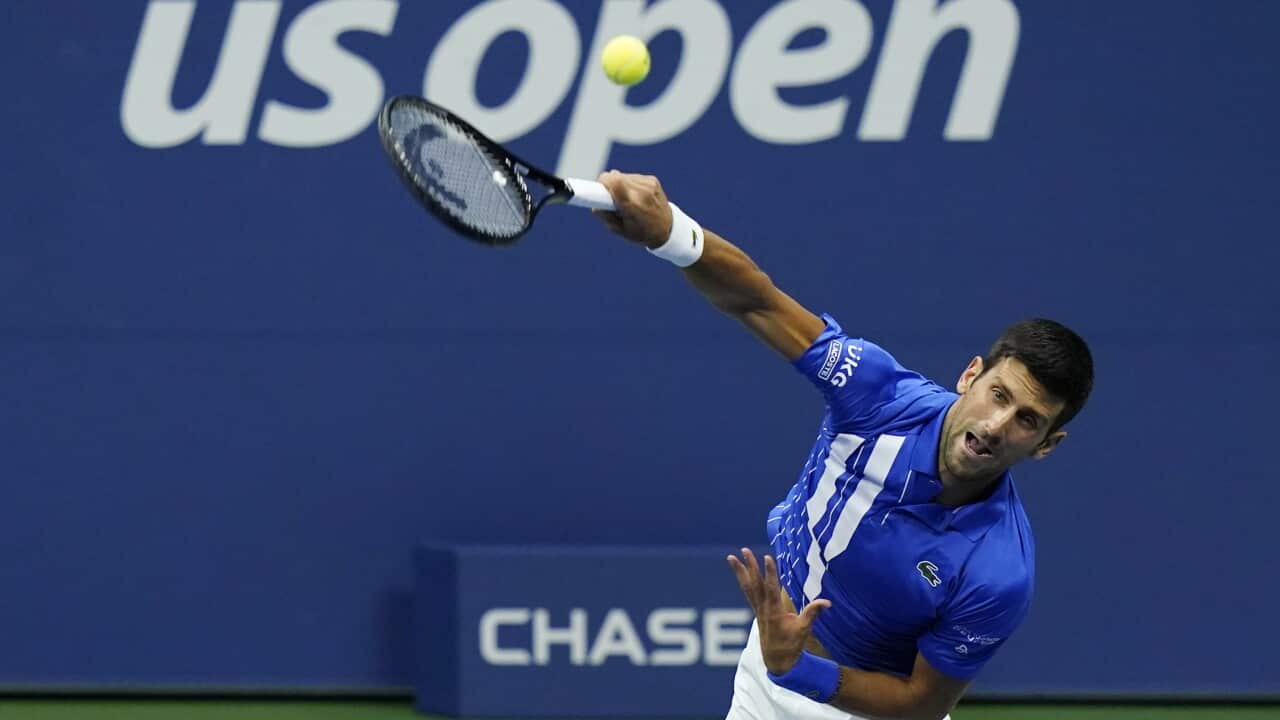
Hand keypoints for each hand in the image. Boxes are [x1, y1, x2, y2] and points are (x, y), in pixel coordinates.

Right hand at [592, 170, 671, 248]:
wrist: (668, 229)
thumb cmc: (641, 233)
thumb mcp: (619, 230)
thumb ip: (604, 215)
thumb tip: (594, 202)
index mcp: (633, 206)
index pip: (613, 181)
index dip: (602, 183)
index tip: (597, 189)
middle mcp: (642, 192)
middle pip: (615, 176)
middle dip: (608, 185)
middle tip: (609, 198)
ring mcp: (649, 184)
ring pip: (623, 175)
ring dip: (619, 184)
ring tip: (625, 199)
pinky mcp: (652, 180)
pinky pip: (632, 177)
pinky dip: (629, 184)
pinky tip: (634, 196)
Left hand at [727, 547, 830, 674]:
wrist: (777, 660)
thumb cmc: (791, 644)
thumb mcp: (804, 630)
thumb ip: (812, 613)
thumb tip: (827, 602)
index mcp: (774, 612)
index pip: (771, 588)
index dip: (770, 573)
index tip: (767, 558)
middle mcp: (763, 608)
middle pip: (755, 584)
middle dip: (750, 566)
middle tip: (744, 551)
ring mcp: (758, 609)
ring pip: (748, 587)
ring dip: (740, 571)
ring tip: (731, 558)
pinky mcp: (757, 610)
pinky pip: (748, 592)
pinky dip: (744, 580)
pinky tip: (740, 571)